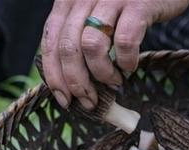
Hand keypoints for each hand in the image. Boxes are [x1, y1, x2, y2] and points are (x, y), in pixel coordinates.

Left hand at [40, 0, 188, 108]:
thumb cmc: (124, 5)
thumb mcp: (92, 14)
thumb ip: (75, 38)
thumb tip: (66, 85)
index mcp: (66, 1)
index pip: (50, 43)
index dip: (54, 76)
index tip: (64, 99)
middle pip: (68, 48)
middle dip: (76, 82)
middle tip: (89, 100)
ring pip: (91, 46)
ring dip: (101, 73)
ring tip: (113, 82)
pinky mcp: (138, 4)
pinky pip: (124, 41)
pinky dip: (126, 61)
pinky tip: (130, 66)